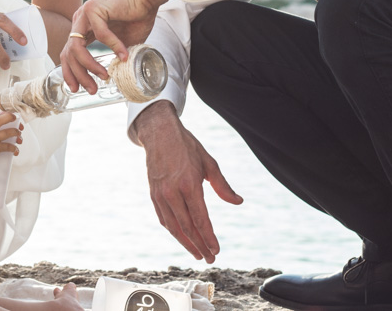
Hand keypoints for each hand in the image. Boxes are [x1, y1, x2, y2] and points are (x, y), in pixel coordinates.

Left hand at [60, 0, 169, 91]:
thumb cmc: (137, 17)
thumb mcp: (122, 43)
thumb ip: (113, 55)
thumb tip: (114, 73)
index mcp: (83, 29)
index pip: (69, 54)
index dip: (71, 73)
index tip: (77, 90)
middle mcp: (80, 21)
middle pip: (68, 53)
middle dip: (78, 75)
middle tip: (91, 89)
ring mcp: (84, 14)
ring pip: (76, 46)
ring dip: (89, 65)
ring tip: (104, 76)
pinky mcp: (94, 9)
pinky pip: (100, 34)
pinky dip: (113, 46)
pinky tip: (123, 54)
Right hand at [132, 102, 242, 262]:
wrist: (159, 133)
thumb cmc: (187, 147)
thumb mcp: (209, 163)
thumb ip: (223, 186)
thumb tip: (238, 202)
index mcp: (189, 184)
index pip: (201, 219)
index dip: (209, 237)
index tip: (217, 250)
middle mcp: (173, 192)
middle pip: (187, 227)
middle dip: (199, 245)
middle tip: (209, 258)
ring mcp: (161, 194)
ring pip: (173, 227)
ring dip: (186, 243)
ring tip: (197, 254)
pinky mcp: (153, 194)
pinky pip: (163, 218)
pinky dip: (173, 231)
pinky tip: (182, 237)